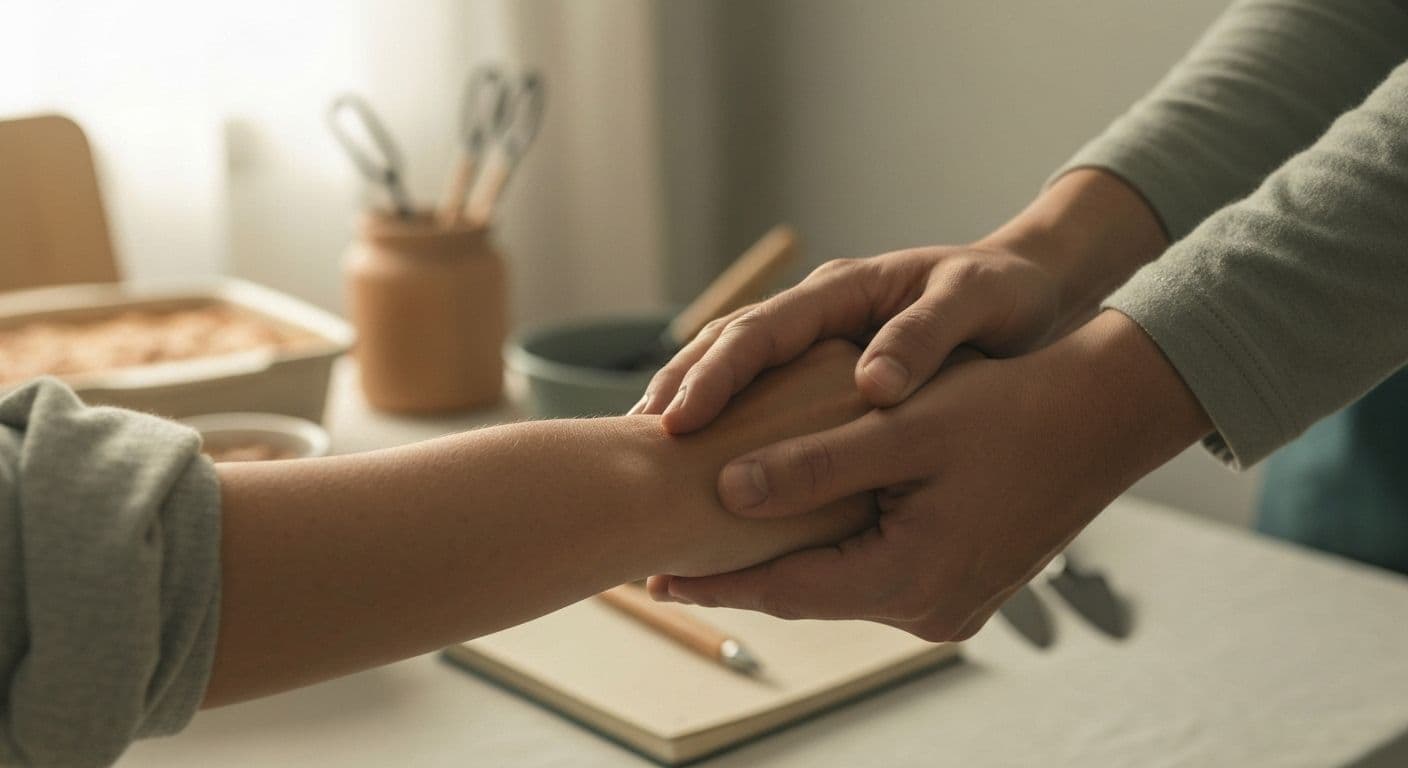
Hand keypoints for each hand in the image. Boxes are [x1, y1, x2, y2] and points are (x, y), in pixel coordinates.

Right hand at [632, 169, 1169, 434]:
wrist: (1031, 291)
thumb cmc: (1004, 295)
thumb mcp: (975, 305)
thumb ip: (924, 338)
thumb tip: (872, 387)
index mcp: (842, 290)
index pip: (759, 330)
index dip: (714, 376)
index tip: (678, 423)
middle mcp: (817, 312)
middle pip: (726, 347)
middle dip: (679, 392)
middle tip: (636, 446)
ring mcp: (816, 341)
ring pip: (734, 370)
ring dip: (690, 408)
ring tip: (646, 461)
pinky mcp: (824, 374)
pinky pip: (762, 397)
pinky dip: (730, 428)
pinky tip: (708, 470)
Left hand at [648, 312, 1210, 640]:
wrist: (1107, 415)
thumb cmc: (1009, 408)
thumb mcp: (901, 428)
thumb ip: (812, 466)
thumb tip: (725, 493)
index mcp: (910, 578)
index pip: (785, 589)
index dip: (714, 582)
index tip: (651, 578)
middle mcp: (929, 609)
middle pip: (808, 594)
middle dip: (741, 575)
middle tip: (667, 566)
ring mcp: (951, 606)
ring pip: (840, 585)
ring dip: (784, 562)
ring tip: (717, 543)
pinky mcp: (963, 589)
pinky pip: (875, 576)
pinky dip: (832, 553)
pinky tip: (795, 531)